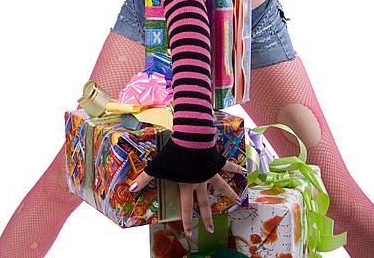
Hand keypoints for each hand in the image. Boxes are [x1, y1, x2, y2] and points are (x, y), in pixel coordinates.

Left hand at [129, 160, 245, 235]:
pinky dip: (236, 168)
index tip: (191, 233)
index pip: (186, 208)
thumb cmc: (175, 154)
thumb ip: (144, 178)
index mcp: (187, 185)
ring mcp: (210, 172)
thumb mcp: (157, 167)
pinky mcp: (216, 161)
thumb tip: (129, 189)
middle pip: (204, 203)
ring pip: (221, 186)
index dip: (187, 221)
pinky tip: (244, 171)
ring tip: (238, 200)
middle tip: (210, 229)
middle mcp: (200, 182)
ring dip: (229, 194)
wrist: (193, 140)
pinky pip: (228, 166)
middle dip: (207, 217)